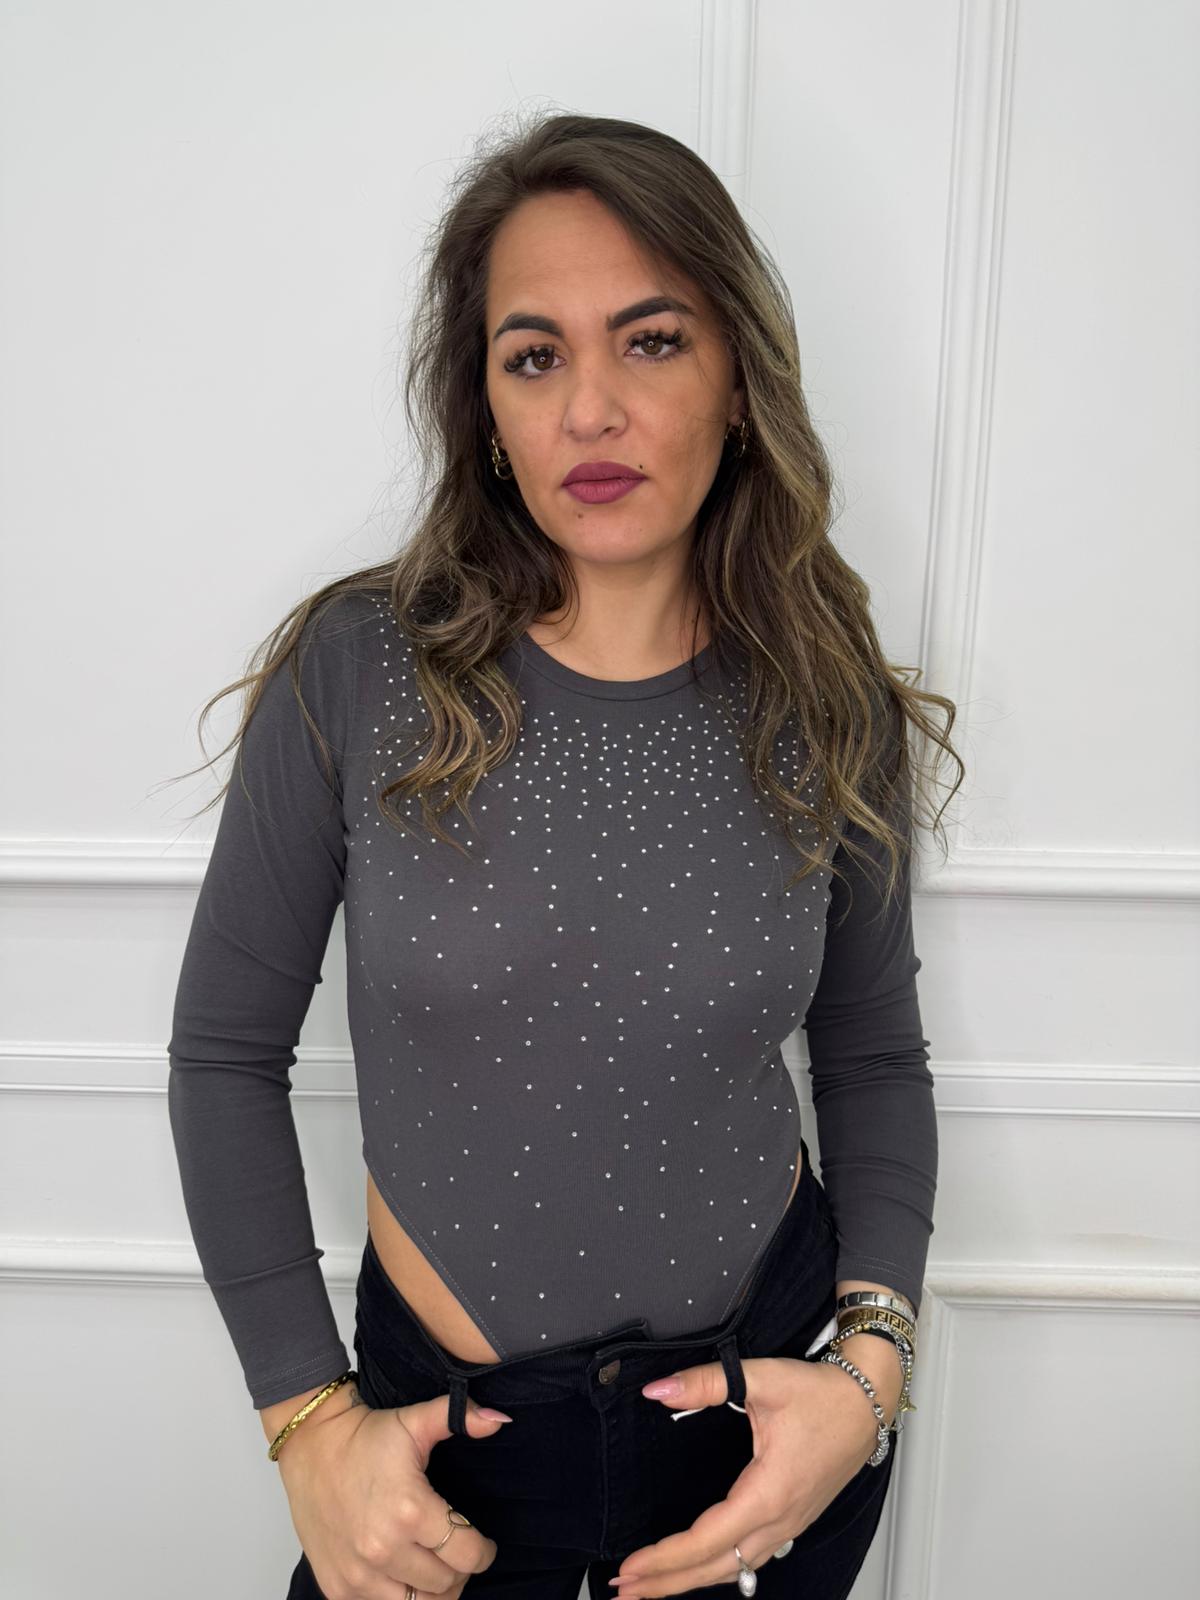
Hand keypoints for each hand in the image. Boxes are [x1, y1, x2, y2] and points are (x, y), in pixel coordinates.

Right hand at [276, 1383, 507, 1599]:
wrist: (311, 1445)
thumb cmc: (365, 1436)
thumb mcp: (415, 1421)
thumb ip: (459, 1418)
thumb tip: (498, 1421)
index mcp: (410, 1511)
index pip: (467, 1555)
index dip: (483, 1551)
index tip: (484, 1545)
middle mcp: (384, 1549)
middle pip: (446, 1585)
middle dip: (460, 1570)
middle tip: (458, 1553)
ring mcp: (358, 1574)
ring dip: (432, 1590)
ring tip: (435, 1568)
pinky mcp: (338, 1587)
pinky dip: (398, 1597)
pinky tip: (403, 1575)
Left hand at [609, 1353, 894, 1597]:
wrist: (868, 1400)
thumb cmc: (822, 1394)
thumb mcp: (762, 1378)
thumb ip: (705, 1383)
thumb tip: (658, 1390)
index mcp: (768, 1494)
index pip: (706, 1540)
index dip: (665, 1558)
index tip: (631, 1566)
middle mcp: (779, 1521)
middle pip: (716, 1568)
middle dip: (667, 1582)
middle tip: (625, 1589)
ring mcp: (789, 1526)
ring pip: (735, 1570)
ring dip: (691, 1580)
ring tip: (652, 1586)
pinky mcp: (793, 1520)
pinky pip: (751, 1560)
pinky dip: (719, 1570)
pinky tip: (701, 1570)